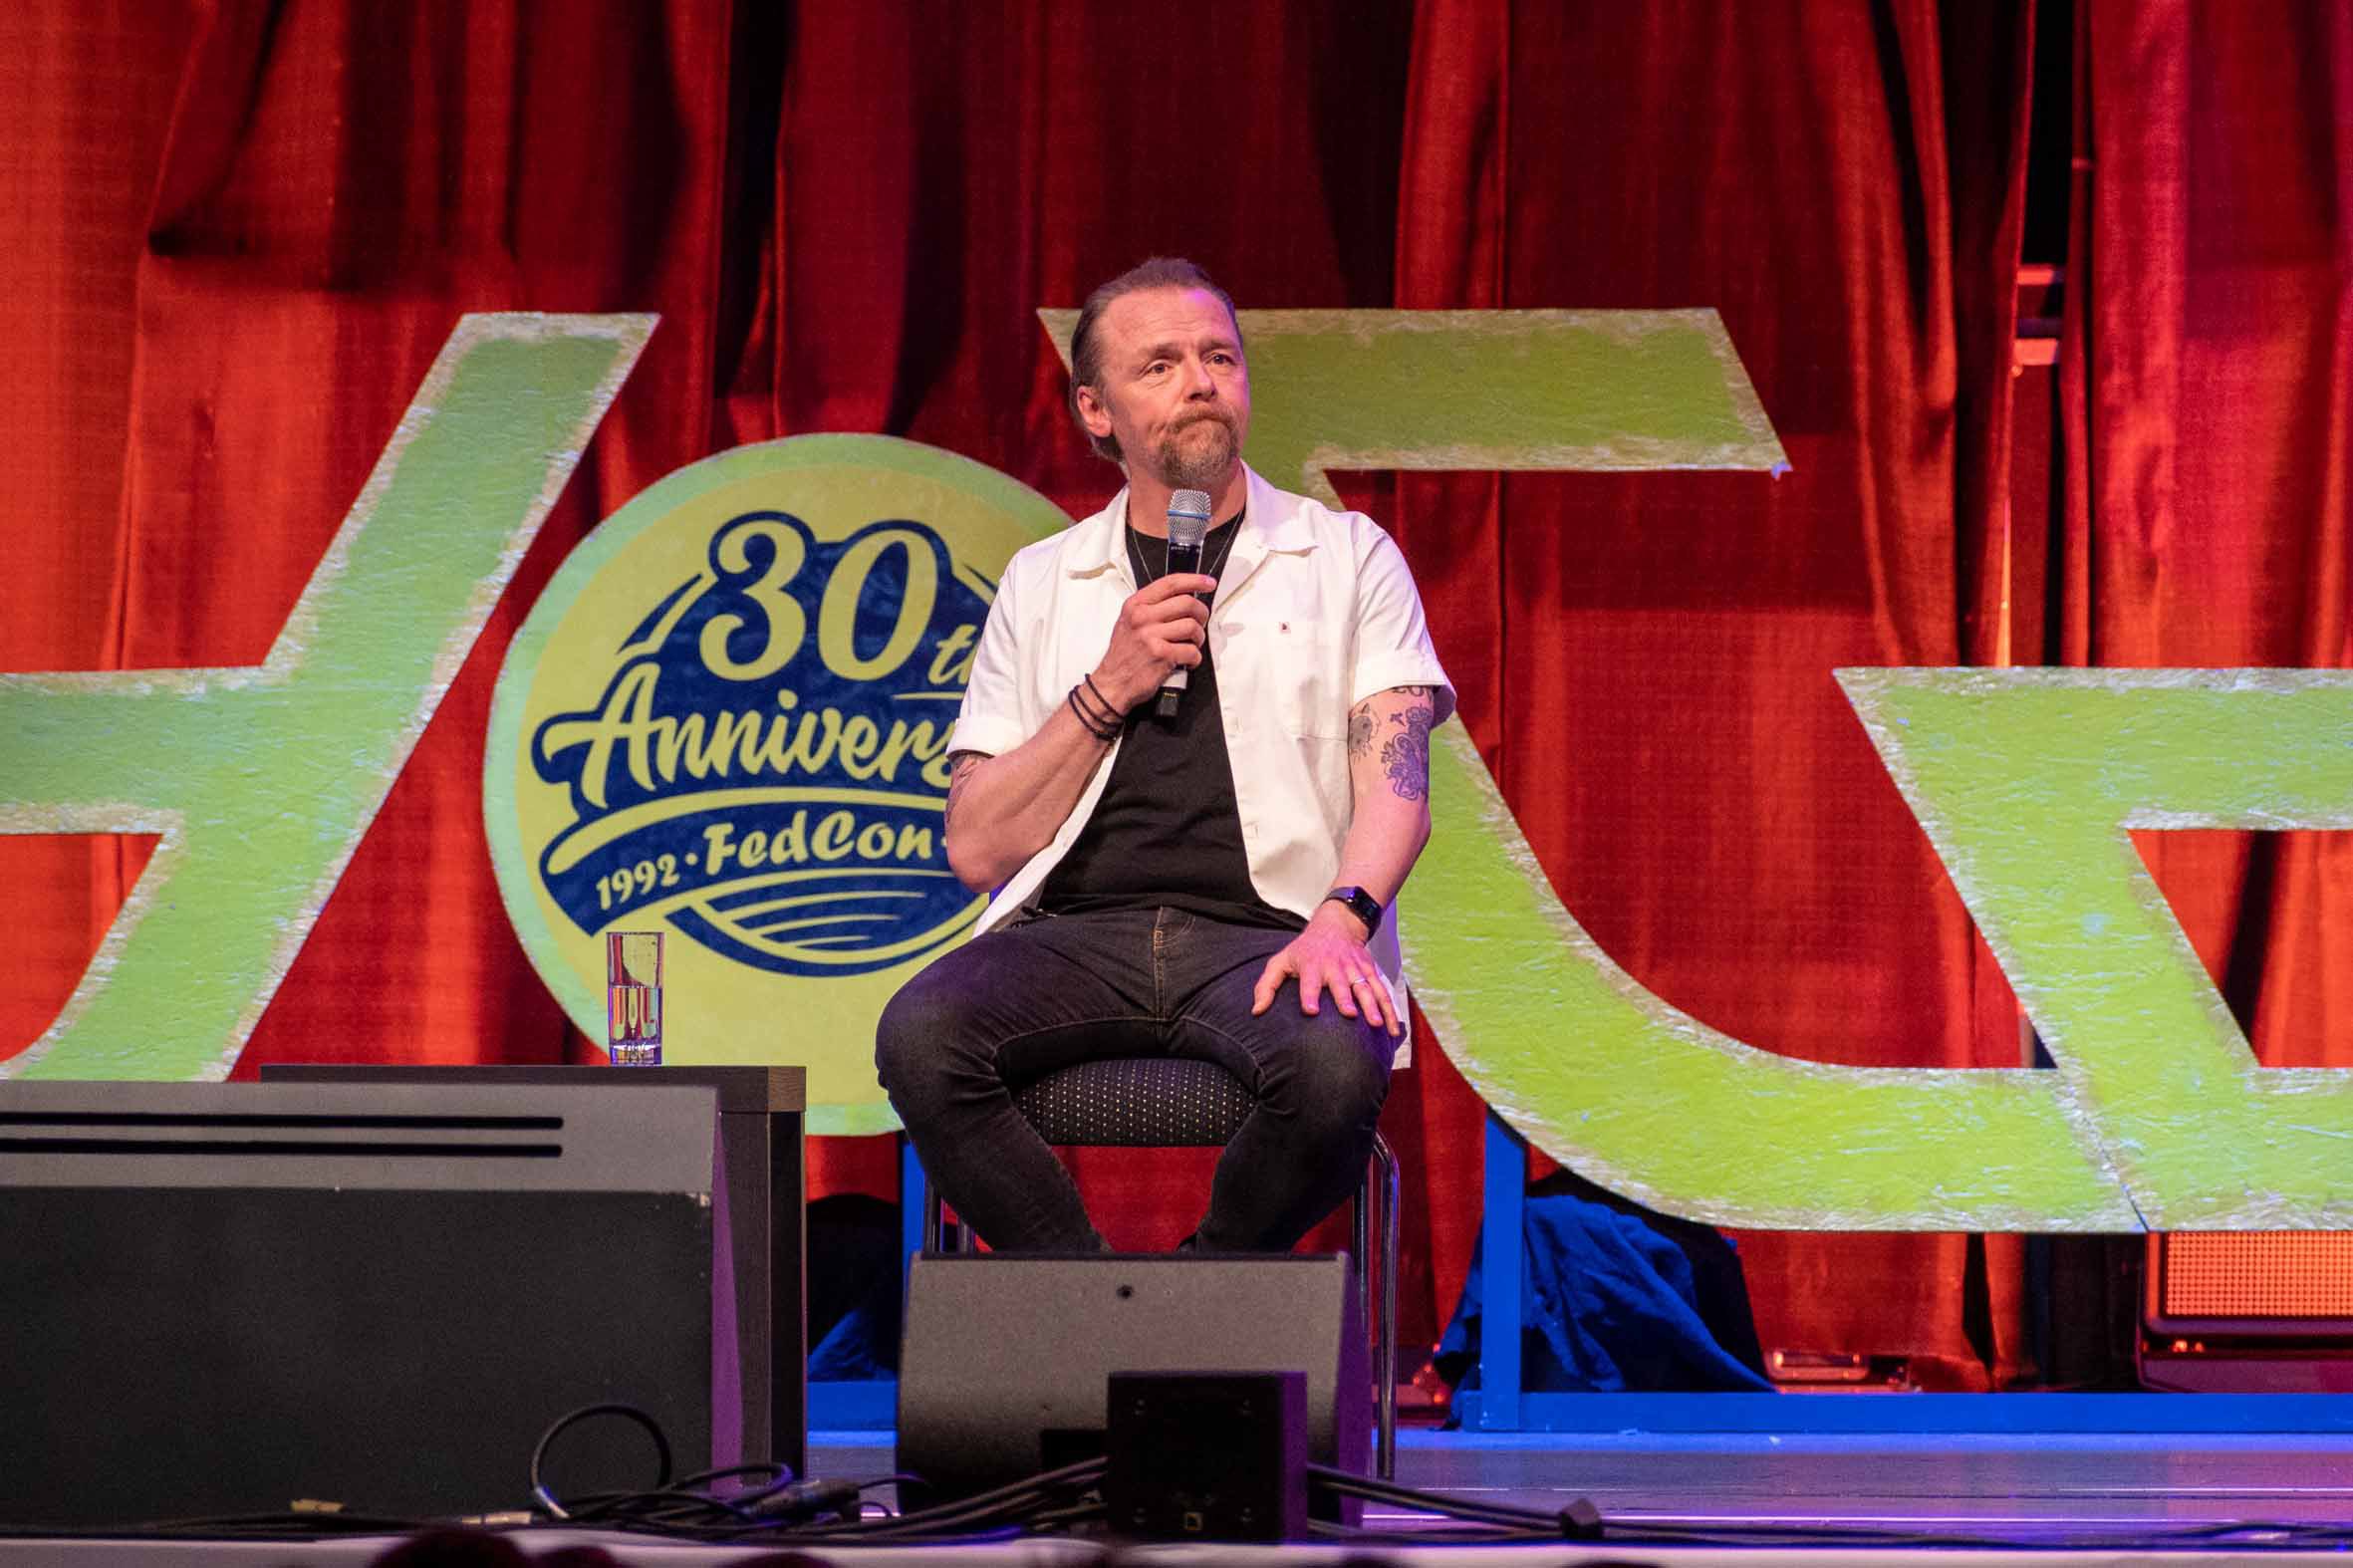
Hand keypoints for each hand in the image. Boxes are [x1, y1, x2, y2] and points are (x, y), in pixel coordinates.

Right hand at [1092, 572, 1217, 712]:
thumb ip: (1151, 607)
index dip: (1194, 580)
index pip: (1171, 584)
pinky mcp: (1162, 655)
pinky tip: (1187, 661)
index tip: (1208, 583)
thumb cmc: (1124, 654)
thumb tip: (1182, 598)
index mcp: (1136, 605)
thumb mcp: (1129, 621)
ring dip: (1198, 638)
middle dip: (1202, 614)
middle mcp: (1142, 617)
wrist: (1113, 683)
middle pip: (1187, 603)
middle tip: (1200, 623)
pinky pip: (1192, 651)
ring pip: (1192, 627)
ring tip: (1191, 645)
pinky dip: (1195, 658)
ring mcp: (1152, 636)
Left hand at [1250, 905, 1398, 1037]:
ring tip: (1377, 1025)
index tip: (1311, 1011)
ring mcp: (1355, 969)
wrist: (1337, 925)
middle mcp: (1335, 967)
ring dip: (1372, 1006)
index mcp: (1312, 966)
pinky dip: (1389, 1009)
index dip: (1310, 995)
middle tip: (1350, 1015)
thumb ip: (1266, 986)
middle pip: (1341, 984)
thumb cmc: (1304, 950)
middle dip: (1346, 999)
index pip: (1309, 981)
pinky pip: (1382, 991)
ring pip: (1366, 988)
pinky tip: (1393, 1029)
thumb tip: (1257, 1011)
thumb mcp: (1281, 961)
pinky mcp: (1370, 972)